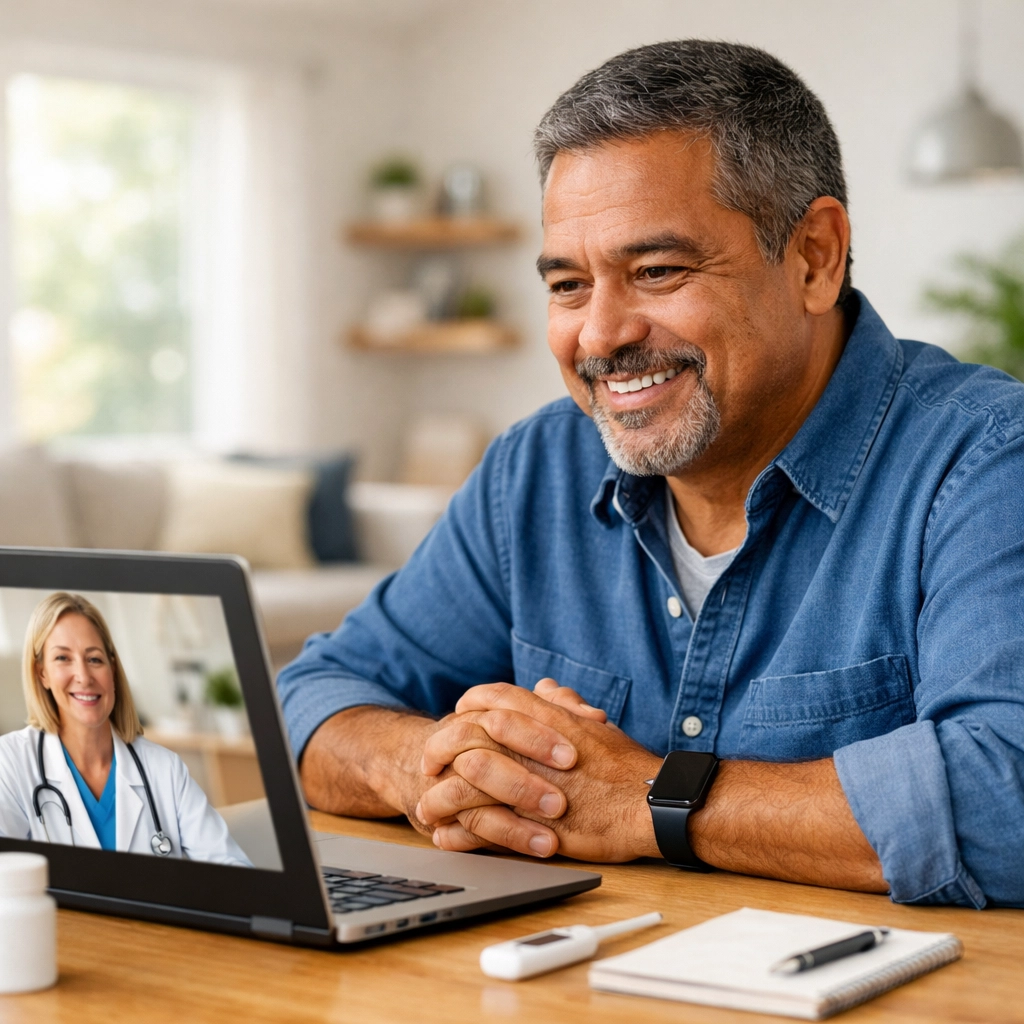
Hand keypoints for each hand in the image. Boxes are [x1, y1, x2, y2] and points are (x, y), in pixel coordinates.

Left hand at [418, 680, 662, 861]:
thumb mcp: (593, 726)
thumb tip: (544, 688)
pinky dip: (457, 833)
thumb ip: (563, 706)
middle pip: (463, 735)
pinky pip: (477, 826)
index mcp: (542, 716)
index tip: (455, 720)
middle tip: (428, 764)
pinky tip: (447, 838)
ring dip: (439, 796)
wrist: (648, 803)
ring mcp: (523, 783)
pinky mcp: (526, 822)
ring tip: (427, 809)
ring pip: (461, 782)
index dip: (465, 708)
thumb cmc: (626, 766)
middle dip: (438, 749)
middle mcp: (526, 744)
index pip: (487, 698)